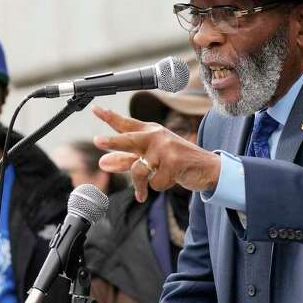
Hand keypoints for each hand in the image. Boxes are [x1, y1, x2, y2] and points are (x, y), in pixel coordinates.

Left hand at [92, 107, 221, 202]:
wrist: (207, 169)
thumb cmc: (177, 162)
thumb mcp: (151, 159)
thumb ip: (126, 160)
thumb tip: (102, 163)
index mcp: (150, 132)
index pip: (126, 124)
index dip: (110, 117)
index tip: (95, 109)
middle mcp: (156, 136)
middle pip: (130, 139)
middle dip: (113, 142)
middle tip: (97, 141)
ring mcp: (165, 148)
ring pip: (139, 170)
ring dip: (139, 185)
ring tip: (142, 193)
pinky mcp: (174, 163)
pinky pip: (154, 182)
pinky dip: (158, 186)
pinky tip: (170, 181)